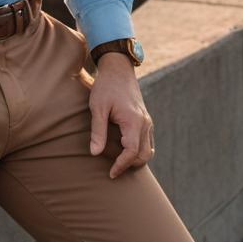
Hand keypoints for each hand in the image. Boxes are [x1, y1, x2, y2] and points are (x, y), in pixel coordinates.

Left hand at [88, 52, 154, 178]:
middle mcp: (144, 122)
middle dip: (129, 166)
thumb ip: (98, 131)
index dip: (122, 165)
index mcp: (134, 121)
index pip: (132, 152)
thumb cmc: (106, 86)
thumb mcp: (98, 107)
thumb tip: (95, 153)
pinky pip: (147, 141)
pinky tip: (125, 151)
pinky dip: (139, 151)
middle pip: (143, 155)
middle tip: (113, 170)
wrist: (118, 68)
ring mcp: (147, 121)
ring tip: (119, 163)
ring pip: (148, 150)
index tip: (111, 173)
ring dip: (136, 160)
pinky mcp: (145, 119)